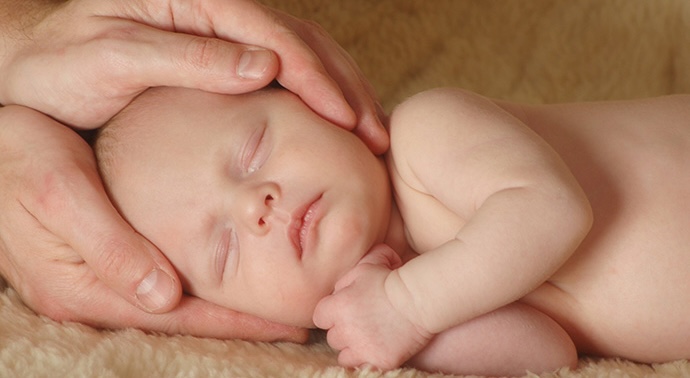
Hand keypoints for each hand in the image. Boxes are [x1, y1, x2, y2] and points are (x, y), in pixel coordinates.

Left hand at [0, 0, 387, 152]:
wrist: (31, 67)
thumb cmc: (62, 64)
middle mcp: (217, 9)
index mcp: (195, 0)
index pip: (275, 37)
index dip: (318, 80)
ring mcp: (223, 30)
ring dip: (342, 93)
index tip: (349, 121)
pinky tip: (334, 124)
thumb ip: (189, 58)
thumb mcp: (114, 58)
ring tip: (371, 133)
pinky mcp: (223, 54)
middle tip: (377, 136)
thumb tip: (265, 68)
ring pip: (303, 54)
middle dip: (345, 89)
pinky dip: (318, 96)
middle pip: (302, 42)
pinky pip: (285, 69)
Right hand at [0, 105, 306, 341]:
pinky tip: (225, 277)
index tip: (289, 324)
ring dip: (222, 306)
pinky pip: (157, 285)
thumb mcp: (58, 192)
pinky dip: (197, 287)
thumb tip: (164, 296)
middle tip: (298, 318)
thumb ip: (110, 245)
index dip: (237, 322)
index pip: (178, 317)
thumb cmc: (18, 160)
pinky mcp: (97, 267)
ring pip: (173, 306)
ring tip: (275, 304)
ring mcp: (92, 286)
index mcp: (83, 288)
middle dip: (239, 321)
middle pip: (180, 320)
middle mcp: (89, 299)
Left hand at [313, 244, 431, 369]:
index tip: (344, 311)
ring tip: (367, 338)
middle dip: (343, 330)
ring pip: (344, 355)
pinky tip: (378, 347)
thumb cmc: (390, 278)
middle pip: (332, 338)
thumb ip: (345, 279)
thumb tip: (340, 289)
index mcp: (337, 307)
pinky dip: (368, 358)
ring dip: (352, 348)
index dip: (331, 314)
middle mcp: (345, 330)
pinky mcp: (379, 361)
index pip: (320, 318)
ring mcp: (362, 348)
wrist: (419, 298)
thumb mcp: (364, 267)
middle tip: (360, 322)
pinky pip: (364, 365)